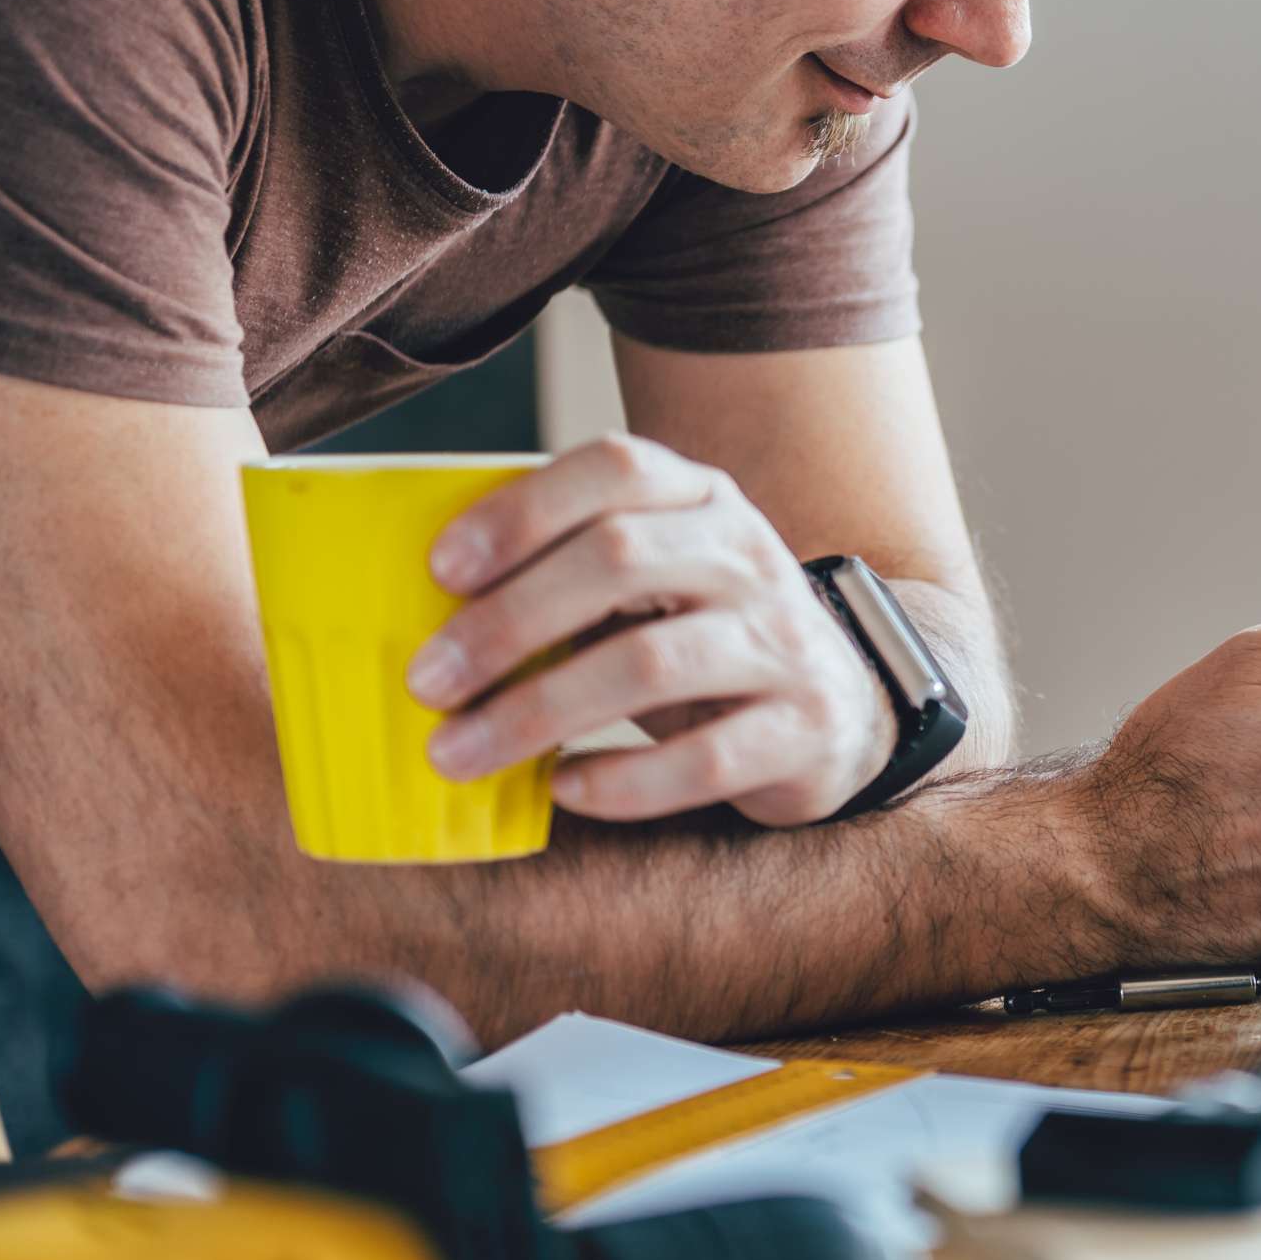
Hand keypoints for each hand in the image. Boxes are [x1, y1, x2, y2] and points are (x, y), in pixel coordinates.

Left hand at [404, 434, 898, 826]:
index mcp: (702, 499)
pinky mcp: (805, 729)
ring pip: (652, 661)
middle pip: (621, 559)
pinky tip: (565, 790)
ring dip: (538, 710)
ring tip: (459, 752)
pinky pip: (706, 758)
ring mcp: (785, 641)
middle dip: (507, 620)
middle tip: (426, 682)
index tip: (440, 571)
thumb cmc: (702, 637)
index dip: (522, 511)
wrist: (843, 708)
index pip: (615, 468)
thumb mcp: (656, 580)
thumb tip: (418, 610)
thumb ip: (568, 568)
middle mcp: (750, 555)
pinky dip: (623, 780)